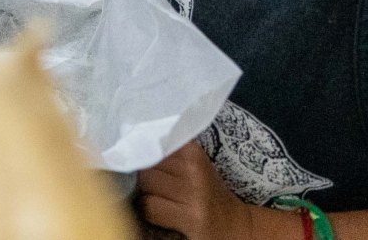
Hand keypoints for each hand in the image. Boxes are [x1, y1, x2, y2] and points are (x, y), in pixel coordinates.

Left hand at [137, 141, 260, 239]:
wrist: (235, 225)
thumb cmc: (208, 193)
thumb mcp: (194, 166)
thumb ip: (169, 153)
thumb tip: (132, 143)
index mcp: (193, 153)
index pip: (152, 143)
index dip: (143, 152)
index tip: (139, 157)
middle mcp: (194, 169)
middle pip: (146, 164)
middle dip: (144, 175)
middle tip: (153, 184)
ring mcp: (193, 194)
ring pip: (146, 185)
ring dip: (145, 194)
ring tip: (157, 198)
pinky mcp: (191, 217)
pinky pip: (151, 208)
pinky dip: (149, 211)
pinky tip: (159, 213)